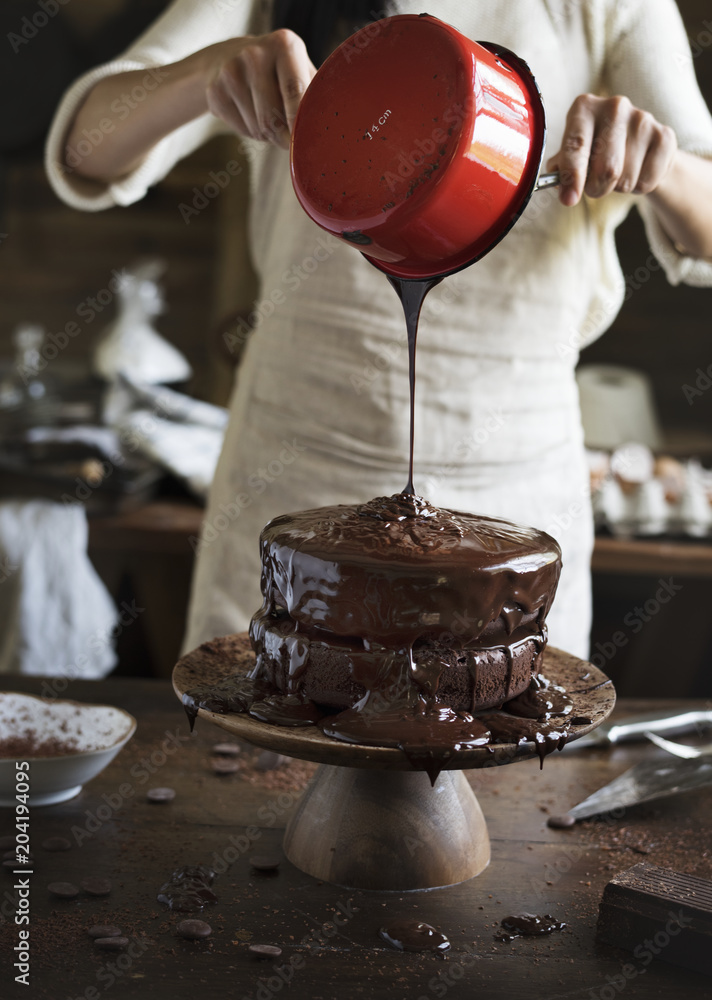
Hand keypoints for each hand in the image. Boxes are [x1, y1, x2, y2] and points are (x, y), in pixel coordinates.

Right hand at [204, 29, 316, 149]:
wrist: (228, 58)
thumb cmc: (279, 72)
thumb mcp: (300, 70)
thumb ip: (315, 94)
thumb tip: (328, 127)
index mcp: (284, 44)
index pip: (295, 90)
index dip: (299, 122)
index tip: (304, 141)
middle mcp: (254, 54)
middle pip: (273, 118)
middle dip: (285, 137)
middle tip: (291, 139)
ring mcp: (230, 71)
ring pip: (259, 129)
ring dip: (269, 135)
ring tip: (269, 117)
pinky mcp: (215, 91)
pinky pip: (242, 130)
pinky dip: (252, 133)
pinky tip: (252, 115)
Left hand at [546, 94, 677, 206]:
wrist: (636, 145)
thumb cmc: (595, 152)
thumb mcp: (572, 156)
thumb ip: (561, 170)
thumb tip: (564, 190)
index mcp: (584, 108)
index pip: (576, 145)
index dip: (572, 176)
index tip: (569, 199)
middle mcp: (614, 107)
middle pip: (605, 169)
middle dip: (596, 189)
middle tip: (594, 187)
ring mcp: (642, 119)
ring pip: (625, 179)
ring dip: (617, 188)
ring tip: (618, 173)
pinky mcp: (664, 135)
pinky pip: (646, 181)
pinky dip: (638, 187)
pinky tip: (637, 171)